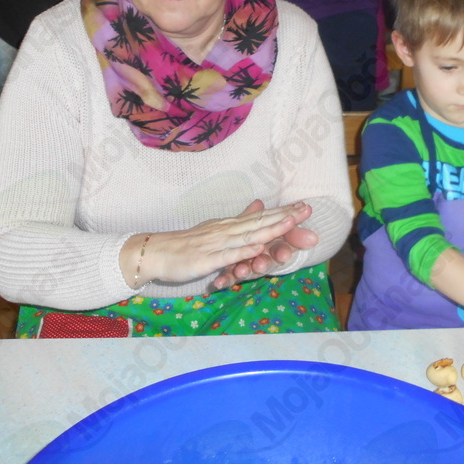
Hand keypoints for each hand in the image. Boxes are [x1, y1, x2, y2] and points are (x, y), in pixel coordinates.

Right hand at [127, 202, 310, 284]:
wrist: (156, 253)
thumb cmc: (187, 244)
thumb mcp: (217, 229)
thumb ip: (239, 219)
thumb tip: (260, 204)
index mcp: (230, 225)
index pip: (261, 217)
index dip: (283, 212)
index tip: (306, 207)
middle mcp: (226, 231)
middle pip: (259, 223)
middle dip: (284, 217)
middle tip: (307, 210)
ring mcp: (216, 244)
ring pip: (247, 236)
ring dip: (269, 229)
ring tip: (289, 223)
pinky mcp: (205, 259)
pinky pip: (226, 255)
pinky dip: (242, 252)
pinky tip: (257, 249)